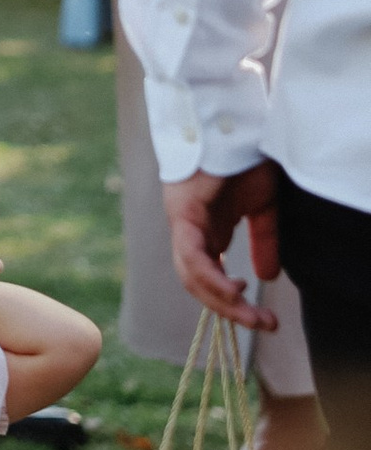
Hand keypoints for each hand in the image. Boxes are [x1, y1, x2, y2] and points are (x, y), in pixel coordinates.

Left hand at [163, 163, 282, 326]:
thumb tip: (267, 277)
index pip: (209, 278)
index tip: (262, 319)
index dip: (231, 303)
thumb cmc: (244, 157)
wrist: (234, 123)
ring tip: (250, 314)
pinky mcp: (182, 213)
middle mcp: (191, 231)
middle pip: (199, 284)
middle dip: (230, 311)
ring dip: (221, 301)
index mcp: (207, 231)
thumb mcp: (262, 207)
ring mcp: (183, 223)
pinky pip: (192, 254)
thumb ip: (264, 241)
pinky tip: (233, 288)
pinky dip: (210, 276)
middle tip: (264, 326)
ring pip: (192, 276)